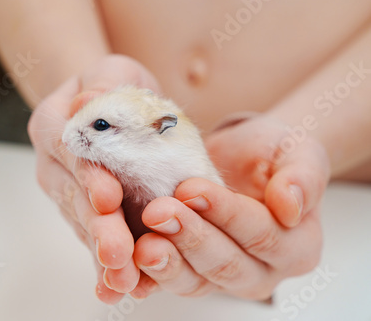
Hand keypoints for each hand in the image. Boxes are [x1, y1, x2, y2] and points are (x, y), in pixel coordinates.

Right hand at [27, 55, 160, 303]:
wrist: (102, 110)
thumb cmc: (111, 89)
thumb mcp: (110, 72)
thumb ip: (102, 84)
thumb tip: (88, 101)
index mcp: (53, 125)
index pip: (71, 149)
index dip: (89, 174)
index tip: (109, 197)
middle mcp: (54, 165)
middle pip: (75, 197)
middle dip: (98, 226)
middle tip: (117, 252)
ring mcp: (68, 194)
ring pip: (84, 226)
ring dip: (103, 254)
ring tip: (123, 280)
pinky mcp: (86, 215)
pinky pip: (94, 241)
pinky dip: (105, 266)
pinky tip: (118, 290)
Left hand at [130, 115, 329, 299]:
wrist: (238, 159)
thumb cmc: (268, 154)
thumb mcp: (297, 152)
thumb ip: (303, 177)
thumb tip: (290, 207)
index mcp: (296, 247)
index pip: (261, 235)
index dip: (226, 213)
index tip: (191, 188)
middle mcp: (261, 271)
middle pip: (226, 264)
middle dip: (190, 237)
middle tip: (158, 211)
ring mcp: (223, 279)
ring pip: (195, 280)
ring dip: (167, 261)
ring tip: (144, 243)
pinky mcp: (191, 276)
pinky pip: (170, 282)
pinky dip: (150, 276)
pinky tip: (132, 262)